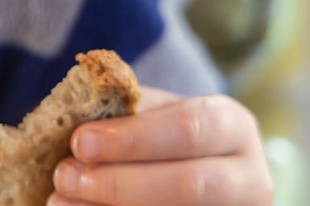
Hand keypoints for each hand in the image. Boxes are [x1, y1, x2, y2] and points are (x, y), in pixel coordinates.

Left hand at [48, 87, 273, 205]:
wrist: (178, 168)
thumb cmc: (154, 135)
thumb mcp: (146, 113)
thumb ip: (119, 112)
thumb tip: (71, 122)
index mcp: (232, 126)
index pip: (190, 128)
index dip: (134, 138)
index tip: (80, 141)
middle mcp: (249, 179)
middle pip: (191, 186)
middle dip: (120, 183)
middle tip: (65, 176)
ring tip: (60, 201)